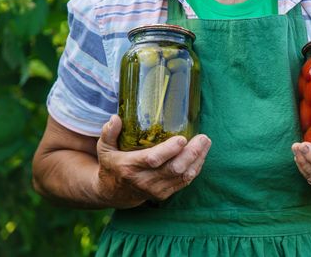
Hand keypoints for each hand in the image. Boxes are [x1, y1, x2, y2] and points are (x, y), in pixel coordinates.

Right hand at [94, 115, 211, 208]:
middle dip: (191, 153)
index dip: (169, 150)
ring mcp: (156, 189)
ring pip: (183, 176)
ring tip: (206, 142)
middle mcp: (144, 181)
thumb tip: (116, 117)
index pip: (152, 160)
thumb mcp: (104, 149)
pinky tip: (201, 154)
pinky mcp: (165, 194)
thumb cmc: (112, 165)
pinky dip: (195, 168)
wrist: (113, 194)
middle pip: (173, 169)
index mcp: (129, 167)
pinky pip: (184, 181)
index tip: (182, 138)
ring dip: (197, 159)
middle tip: (203, 137)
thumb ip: (109, 133)